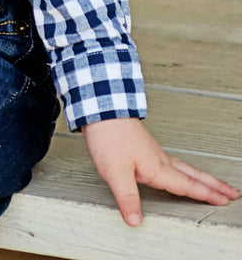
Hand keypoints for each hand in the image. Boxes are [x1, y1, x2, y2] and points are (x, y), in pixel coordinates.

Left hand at [81, 117, 238, 225]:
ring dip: (201, 176)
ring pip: (184, 167)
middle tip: (232, 192)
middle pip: (192, 174)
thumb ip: (127, 198)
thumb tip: (136, 221)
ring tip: (213, 183)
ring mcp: (153, 152)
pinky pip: (173, 161)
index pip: (186, 185)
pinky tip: (179, 170)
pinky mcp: (145, 147)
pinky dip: (184, 169)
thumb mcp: (115, 172)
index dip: (205, 194)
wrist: (101, 109)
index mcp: (157, 167)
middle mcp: (159, 159)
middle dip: (213, 185)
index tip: (223, 200)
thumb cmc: (108, 136)